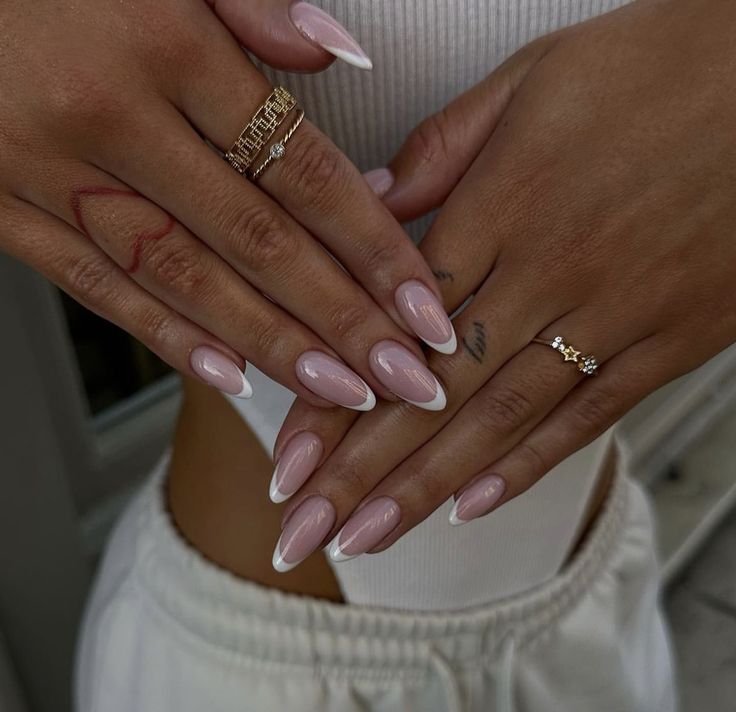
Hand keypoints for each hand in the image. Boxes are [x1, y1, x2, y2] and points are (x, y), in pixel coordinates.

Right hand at [0, 0, 449, 409]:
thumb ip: (255, 3)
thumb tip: (340, 52)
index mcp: (166, 44)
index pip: (302, 170)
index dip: (374, 246)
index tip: (424, 305)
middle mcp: (113, 117)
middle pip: (257, 241)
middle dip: (343, 321)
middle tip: (404, 378)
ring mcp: (48, 170)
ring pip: (185, 278)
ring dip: (272, 344)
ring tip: (340, 392)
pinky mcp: (3, 206)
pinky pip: (95, 287)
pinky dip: (167, 337)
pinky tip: (230, 375)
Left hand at [267, 0, 735, 570]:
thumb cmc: (658, 63)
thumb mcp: (529, 81)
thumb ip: (440, 151)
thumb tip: (368, 208)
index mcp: (502, 205)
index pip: (390, 326)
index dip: (331, 397)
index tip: (287, 457)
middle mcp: (548, 271)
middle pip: (431, 393)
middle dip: (358, 472)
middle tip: (302, 534)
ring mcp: (612, 312)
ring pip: (498, 419)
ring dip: (423, 489)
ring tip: (364, 539)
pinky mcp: (672, 337)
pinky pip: (588, 415)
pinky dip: (527, 465)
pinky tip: (471, 507)